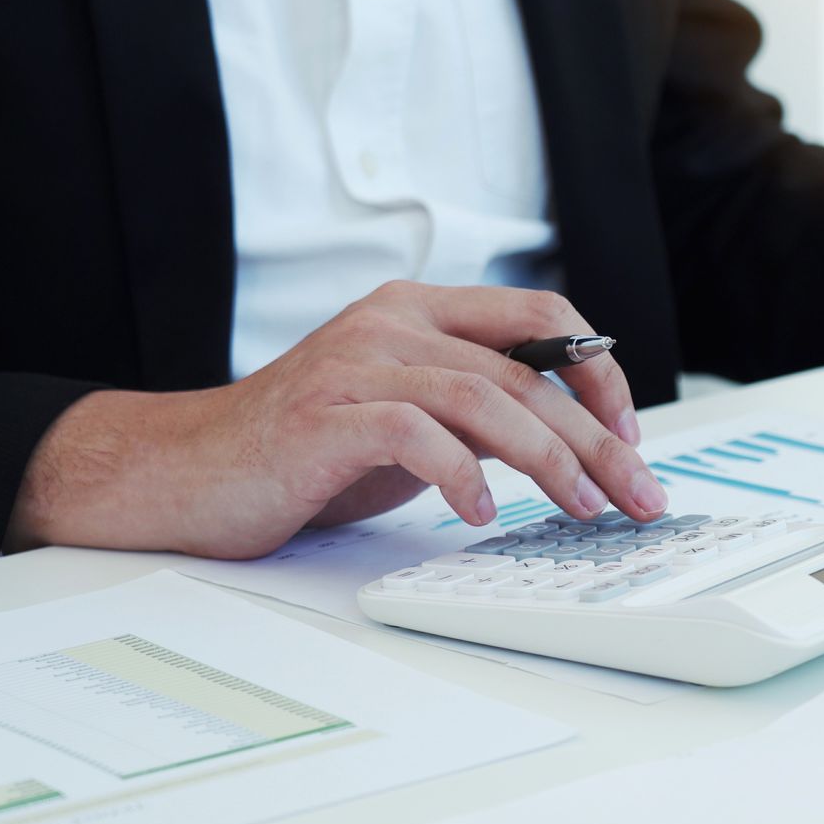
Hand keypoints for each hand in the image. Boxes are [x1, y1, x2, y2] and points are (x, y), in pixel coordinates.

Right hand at [5, 282, 665, 558]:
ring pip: (489, 397)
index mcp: (421, 309)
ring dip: (551, 461)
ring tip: (584, 509)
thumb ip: (479, 409)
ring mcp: (358, 363)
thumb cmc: (307, 451)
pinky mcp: (325, 414)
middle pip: (531, 371)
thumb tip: (577, 439)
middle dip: (598, 438)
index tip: (632, 435)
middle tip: (638, 494)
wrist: (185, 472)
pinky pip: (417, 434)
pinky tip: (482, 514)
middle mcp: (393, 322)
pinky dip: (463, 476)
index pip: (541, 317)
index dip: (600, 373)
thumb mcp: (411, 417)